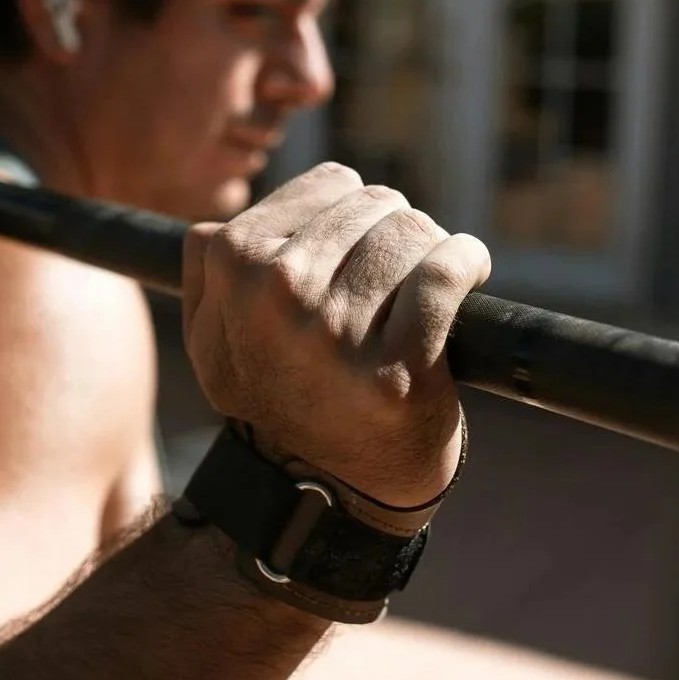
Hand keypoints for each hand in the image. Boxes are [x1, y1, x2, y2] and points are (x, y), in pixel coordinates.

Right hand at [182, 163, 491, 507]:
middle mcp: (278, 292)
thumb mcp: (213, 341)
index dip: (356, 216)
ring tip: (423, 294)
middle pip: (377, 204)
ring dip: (432, 252)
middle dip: (396, 235)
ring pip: (414, 233)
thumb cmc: (279, 403)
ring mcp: (336, 332)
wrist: (323, 494)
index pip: (331, 185)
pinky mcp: (399, 367)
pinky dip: (468, 264)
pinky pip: (447, 271)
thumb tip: (217, 225)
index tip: (363, 254)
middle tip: (395, 283)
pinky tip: (469, 275)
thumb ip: (209, 272)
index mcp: (233, 264)